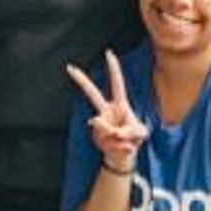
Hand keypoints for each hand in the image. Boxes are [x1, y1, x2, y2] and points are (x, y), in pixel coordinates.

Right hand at [65, 50, 149, 171]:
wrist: (122, 157)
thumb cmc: (134, 140)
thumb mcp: (141, 133)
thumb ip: (128, 130)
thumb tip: (104, 126)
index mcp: (120, 105)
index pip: (117, 84)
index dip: (114, 69)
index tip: (108, 53)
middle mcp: (107, 111)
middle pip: (92, 93)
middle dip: (81, 80)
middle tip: (69, 67)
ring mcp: (99, 122)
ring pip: (106, 126)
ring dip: (119, 138)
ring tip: (126, 144)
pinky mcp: (95, 134)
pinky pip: (106, 139)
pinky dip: (117, 146)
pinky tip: (119, 148)